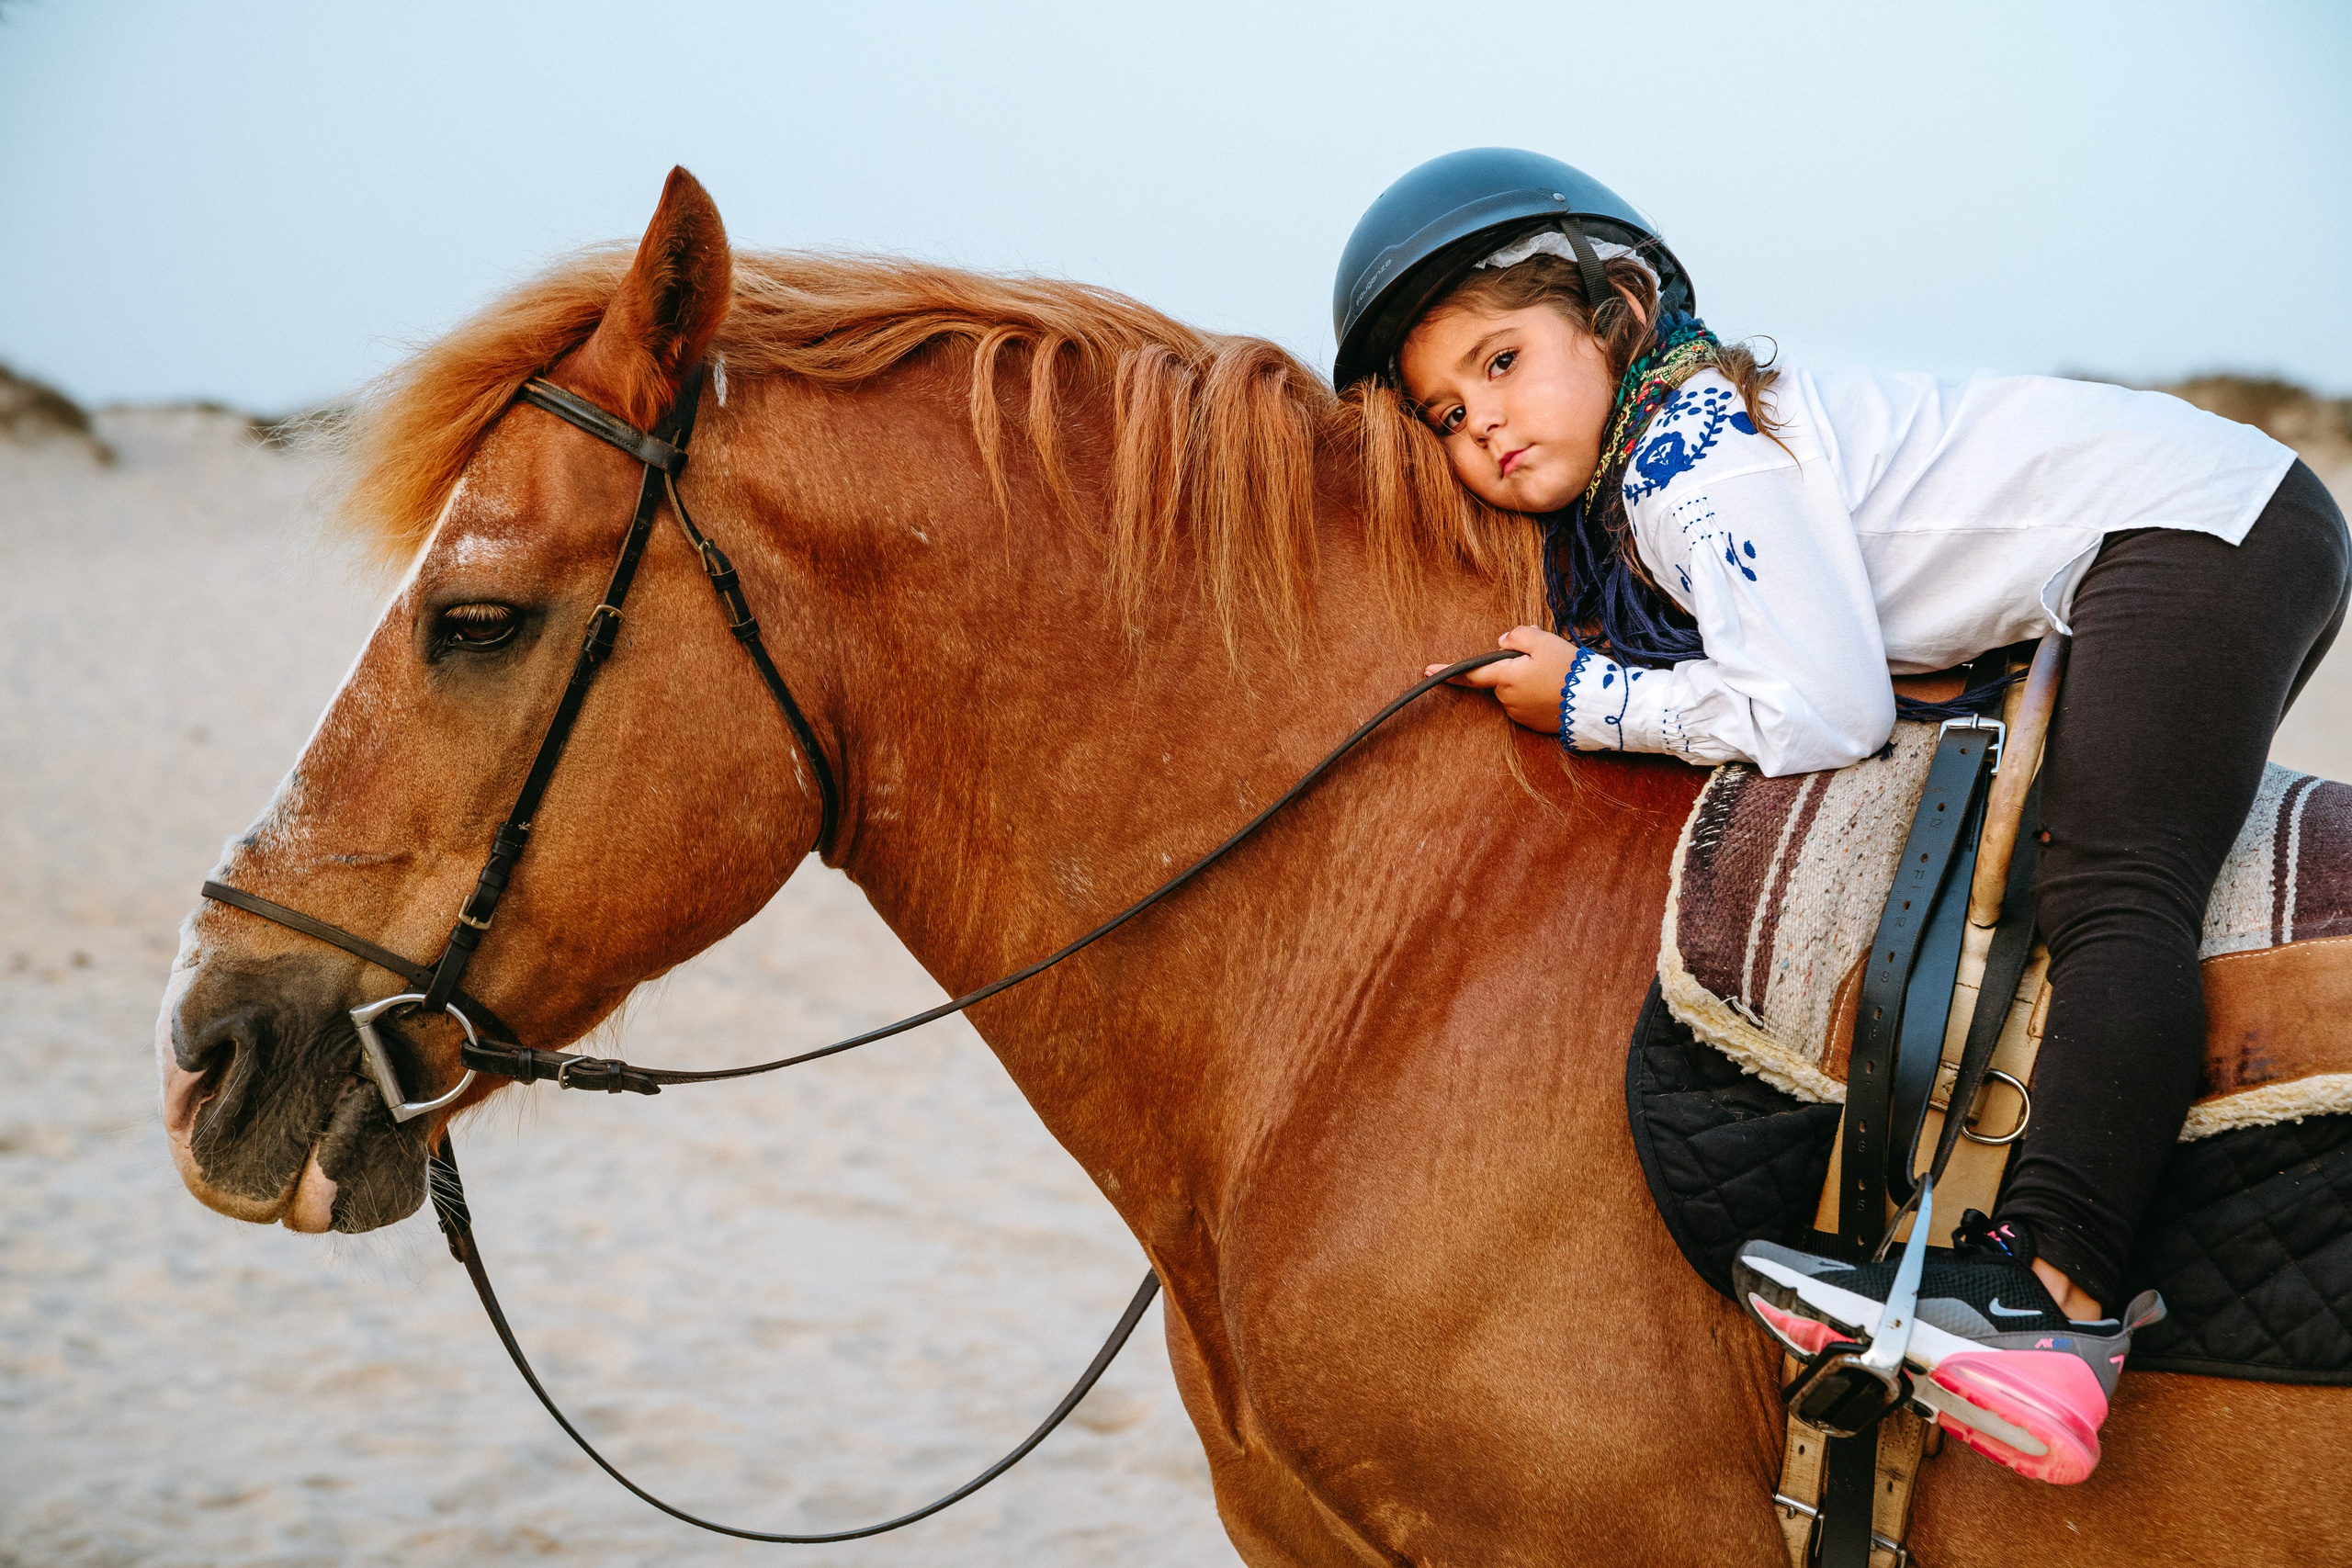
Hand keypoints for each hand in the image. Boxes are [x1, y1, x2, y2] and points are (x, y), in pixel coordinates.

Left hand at [1426, 625, 1578, 734]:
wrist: (1595, 702)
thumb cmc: (1569, 669)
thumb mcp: (1544, 641)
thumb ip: (1518, 636)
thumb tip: (1502, 642)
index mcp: (1505, 677)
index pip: (1470, 673)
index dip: (1448, 672)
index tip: (1426, 671)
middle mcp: (1507, 699)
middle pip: (1502, 678)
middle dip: (1516, 668)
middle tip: (1546, 659)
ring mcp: (1520, 715)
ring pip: (1516, 691)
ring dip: (1529, 681)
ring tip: (1557, 675)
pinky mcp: (1534, 725)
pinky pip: (1529, 704)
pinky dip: (1538, 695)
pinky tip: (1558, 690)